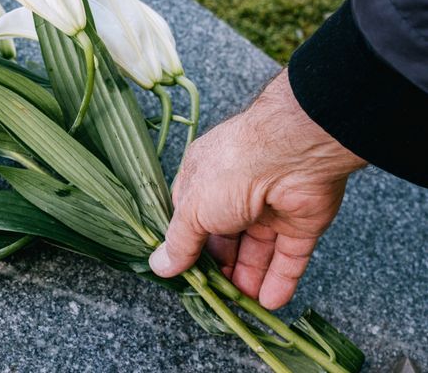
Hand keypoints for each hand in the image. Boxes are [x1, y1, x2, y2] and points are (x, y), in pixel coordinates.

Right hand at [148, 69, 364, 308]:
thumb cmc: (231, 171)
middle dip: (220, 269)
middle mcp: (235, 194)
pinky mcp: (301, 223)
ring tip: (240, 304)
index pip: (193, 221)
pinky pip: (289, 256)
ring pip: (258, 252)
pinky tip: (270, 302)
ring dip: (249, 279)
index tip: (185, 274)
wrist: (293, 154)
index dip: (189, 249)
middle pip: (225, 241)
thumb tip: (159, 265)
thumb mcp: (193, 209)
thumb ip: (179, 242)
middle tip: (214, 295)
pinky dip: (281, 280)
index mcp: (204, 182)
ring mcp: (269, 209)